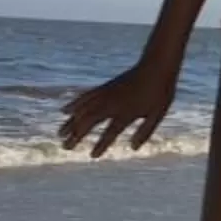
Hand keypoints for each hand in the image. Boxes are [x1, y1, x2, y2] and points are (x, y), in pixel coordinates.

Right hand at [59, 60, 179, 157]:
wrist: (156, 65)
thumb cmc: (160, 92)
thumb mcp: (157, 114)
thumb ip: (145, 132)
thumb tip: (133, 148)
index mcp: (127, 112)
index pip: (111, 132)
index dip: (102, 144)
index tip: (92, 156)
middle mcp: (112, 103)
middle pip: (90, 121)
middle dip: (77, 135)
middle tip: (65, 147)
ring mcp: (106, 94)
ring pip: (84, 109)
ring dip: (71, 122)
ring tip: (59, 133)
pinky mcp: (105, 87)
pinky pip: (86, 97)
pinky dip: (74, 104)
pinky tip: (65, 110)